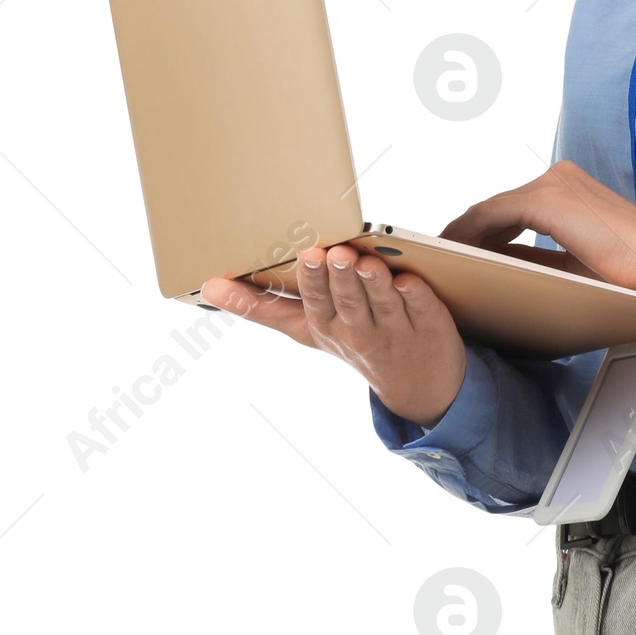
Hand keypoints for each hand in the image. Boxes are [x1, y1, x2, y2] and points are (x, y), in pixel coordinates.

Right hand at [201, 244, 466, 425]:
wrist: (415, 382)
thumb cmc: (351, 339)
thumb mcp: (305, 328)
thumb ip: (262, 306)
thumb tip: (208, 286)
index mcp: (323, 327)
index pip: (310, 305)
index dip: (306, 282)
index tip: (304, 254)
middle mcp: (356, 332)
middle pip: (344, 302)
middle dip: (334, 277)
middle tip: (327, 252)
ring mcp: (393, 331)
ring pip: (381, 304)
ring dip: (371, 283)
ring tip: (363, 261)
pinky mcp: (428, 326)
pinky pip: (420, 308)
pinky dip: (415, 295)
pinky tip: (408, 278)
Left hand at [442, 160, 635, 299]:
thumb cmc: (632, 271)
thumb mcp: (580, 263)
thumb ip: (546, 258)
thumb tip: (510, 271)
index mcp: (571, 188)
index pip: (515, 210)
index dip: (485, 233)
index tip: (464, 254)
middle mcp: (559, 177)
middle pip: (499, 207)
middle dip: (469, 233)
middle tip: (445, 259)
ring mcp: (552, 185)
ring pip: (491, 210)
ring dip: (464, 235)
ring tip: (444, 260)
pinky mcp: (547, 200)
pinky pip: (492, 215)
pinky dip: (470, 234)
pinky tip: (455, 254)